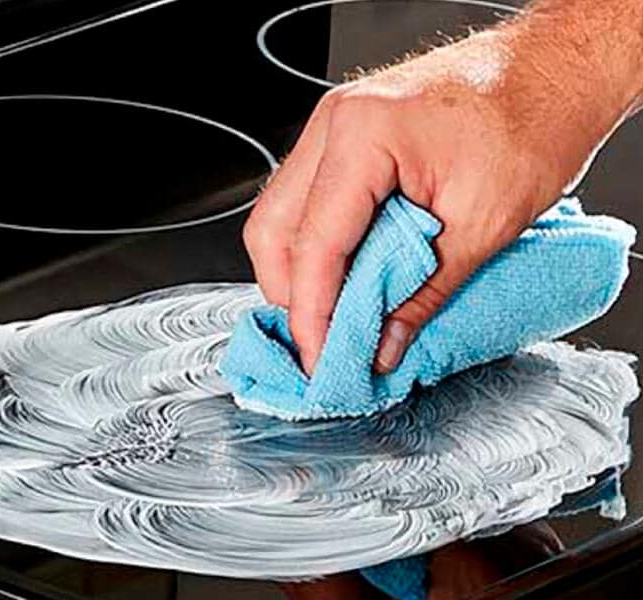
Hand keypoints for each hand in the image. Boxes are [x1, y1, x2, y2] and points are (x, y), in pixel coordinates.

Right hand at [244, 12, 641, 374]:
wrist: (552, 72)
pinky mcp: (345, 137)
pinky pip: (307, 201)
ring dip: (303, 273)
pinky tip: (347, 276)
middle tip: (325, 343)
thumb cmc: (533, 123)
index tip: (321, 359)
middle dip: (293, 296)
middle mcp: (335, 123)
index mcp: (364, 135)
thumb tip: (382, 344)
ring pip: (282, 217)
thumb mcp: (483, 226)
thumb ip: (421, 294)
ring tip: (337, 316)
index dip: (312, 313)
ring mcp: (335, 126)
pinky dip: (320, 247)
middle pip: (275, 230)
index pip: (315, 243)